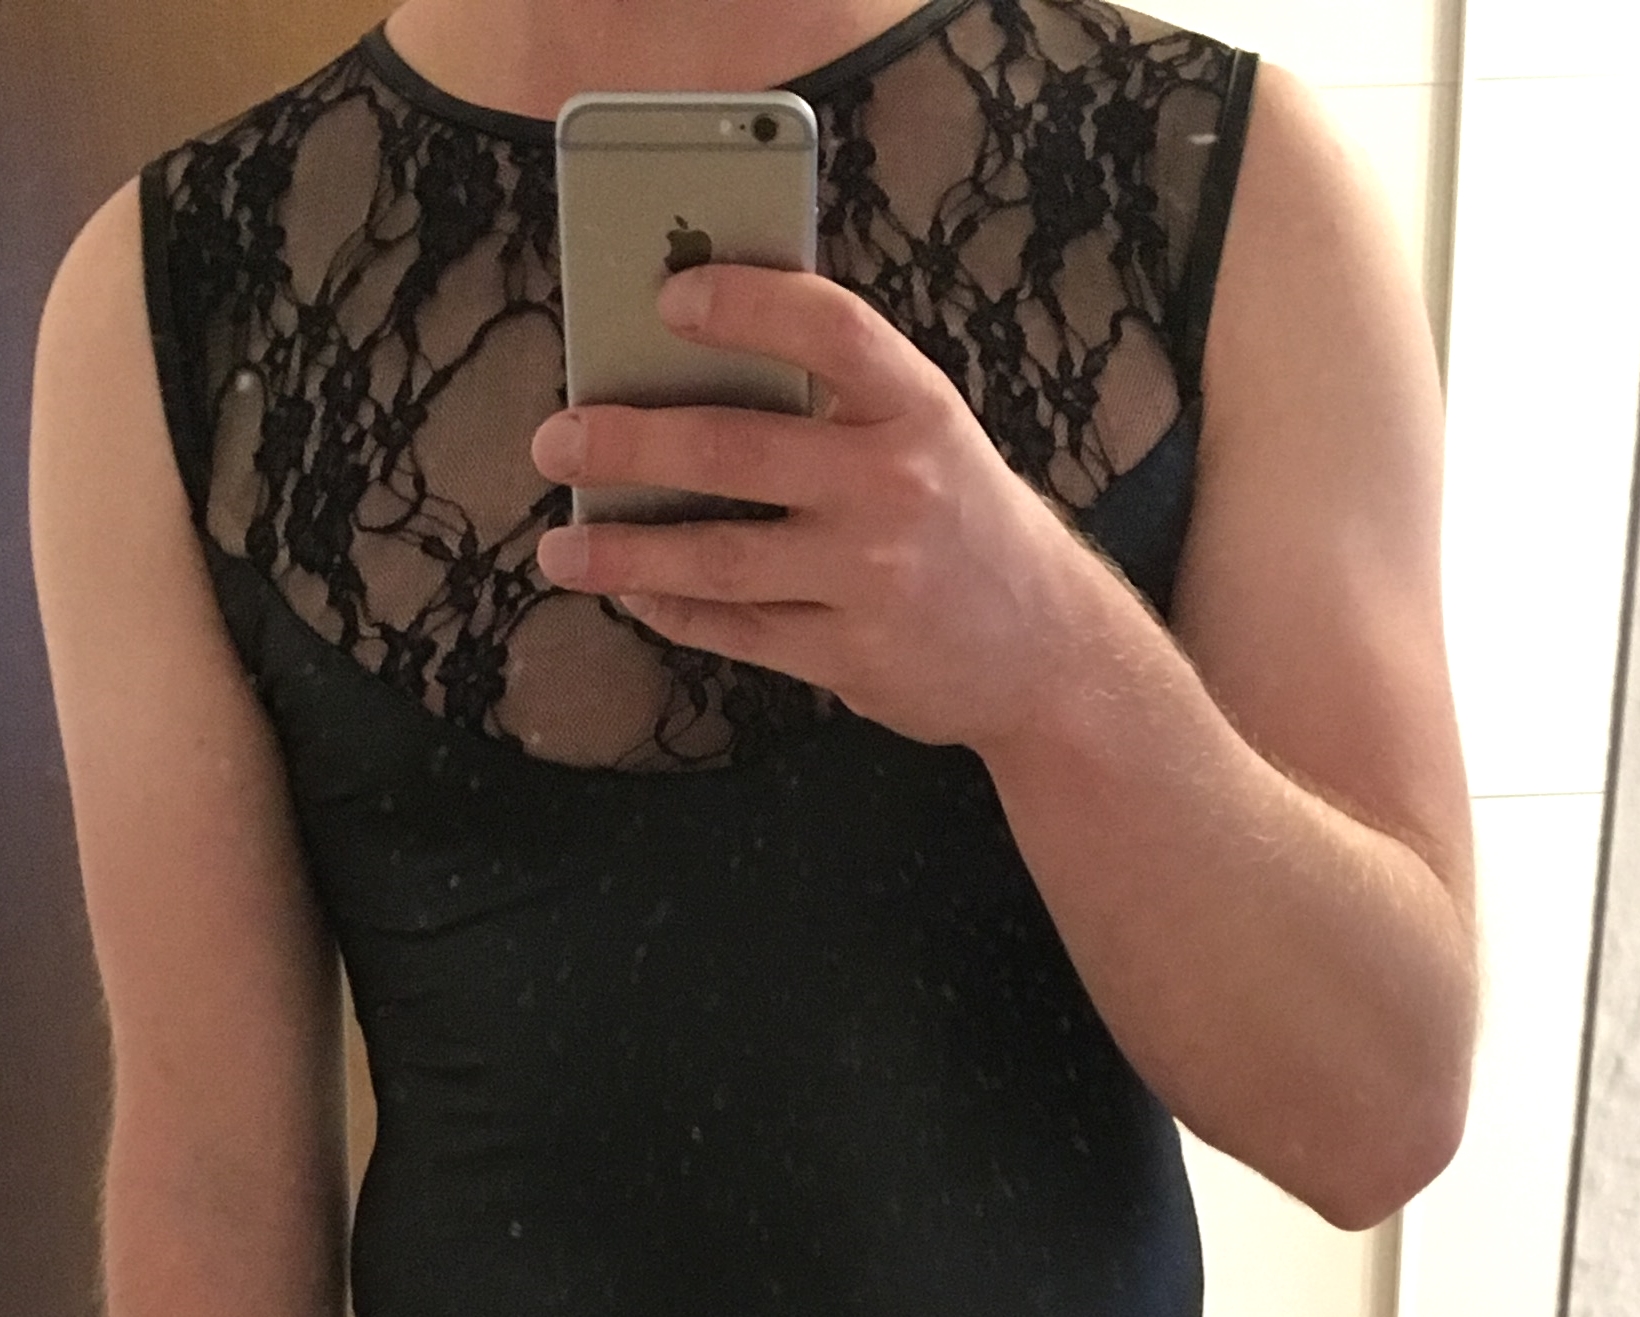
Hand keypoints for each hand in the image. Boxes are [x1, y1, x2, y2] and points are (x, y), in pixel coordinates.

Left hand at [531, 258, 1090, 752]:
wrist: (1044, 648)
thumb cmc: (959, 517)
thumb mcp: (923, 430)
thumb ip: (832, 394)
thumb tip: (686, 358)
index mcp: (916, 405)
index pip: (827, 328)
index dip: (743, 306)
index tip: (664, 298)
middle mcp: (895, 486)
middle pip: (735, 450)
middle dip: (628, 442)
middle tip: (557, 438)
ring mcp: (871, 579)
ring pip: (719, 559)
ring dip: (624, 550)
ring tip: (562, 544)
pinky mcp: (850, 657)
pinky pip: (737, 631)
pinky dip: (673, 609)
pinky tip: (632, 590)